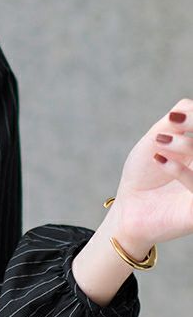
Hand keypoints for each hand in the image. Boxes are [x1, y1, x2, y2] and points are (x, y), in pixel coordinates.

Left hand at [107, 98, 192, 250]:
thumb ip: (173, 123)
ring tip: (160, 141)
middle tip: (175, 121)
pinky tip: (159, 160)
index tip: (175, 117)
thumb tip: (185, 107)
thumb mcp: (154, 143)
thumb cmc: (142, 175)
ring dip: (187, 145)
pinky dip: (181, 170)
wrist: (128, 210)